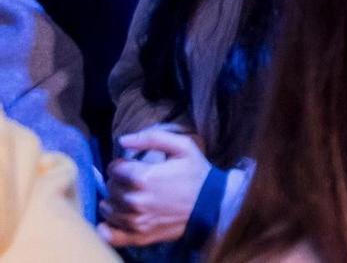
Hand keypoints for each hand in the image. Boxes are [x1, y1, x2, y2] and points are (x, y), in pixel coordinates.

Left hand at [99, 127, 213, 247]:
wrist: (212, 203)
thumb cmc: (197, 173)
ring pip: (108, 209)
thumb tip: (122, 140)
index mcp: (143, 177)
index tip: (130, 165)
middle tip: (132, 180)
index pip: (114, 169)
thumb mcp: (182, 146)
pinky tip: (115, 218)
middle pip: (110, 188)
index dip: (121, 164)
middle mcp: (134, 201)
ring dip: (114, 201)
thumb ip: (152, 138)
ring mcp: (135, 221)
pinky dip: (107, 226)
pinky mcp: (138, 235)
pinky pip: (110, 234)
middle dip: (118, 181)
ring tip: (128, 196)